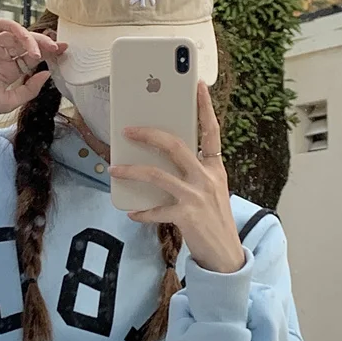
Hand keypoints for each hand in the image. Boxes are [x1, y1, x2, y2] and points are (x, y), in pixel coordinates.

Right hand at [0, 19, 66, 114]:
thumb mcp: (11, 100)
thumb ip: (30, 89)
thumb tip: (47, 74)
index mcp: (8, 70)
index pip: (31, 56)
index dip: (47, 53)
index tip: (62, 52)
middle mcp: (1, 55)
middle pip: (26, 43)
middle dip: (44, 43)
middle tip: (57, 48)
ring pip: (16, 34)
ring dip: (31, 39)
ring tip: (39, 51)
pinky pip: (0, 25)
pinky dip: (15, 29)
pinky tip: (25, 39)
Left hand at [108, 82, 245, 273]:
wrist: (226, 255)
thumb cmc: (212, 218)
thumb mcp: (209, 190)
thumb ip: (191, 171)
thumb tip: (158, 157)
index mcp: (214, 167)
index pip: (211, 131)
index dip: (204, 107)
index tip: (197, 85)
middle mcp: (207, 178)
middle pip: (177, 146)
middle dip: (150, 134)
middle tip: (128, 129)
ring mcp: (197, 196)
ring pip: (159, 175)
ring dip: (133, 171)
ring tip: (115, 170)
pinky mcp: (187, 216)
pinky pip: (156, 209)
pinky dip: (142, 211)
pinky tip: (132, 212)